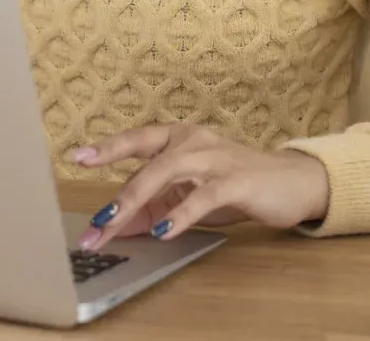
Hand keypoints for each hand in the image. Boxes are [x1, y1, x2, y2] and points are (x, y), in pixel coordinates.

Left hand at [73, 124, 329, 249]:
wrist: (293, 183)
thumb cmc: (235, 186)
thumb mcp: (189, 195)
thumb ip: (155, 206)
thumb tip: (115, 227)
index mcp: (179, 139)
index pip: (137, 140)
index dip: (108, 148)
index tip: (77, 157)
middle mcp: (193, 141)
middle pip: (147, 162)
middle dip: (117, 195)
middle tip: (95, 223)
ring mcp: (214, 158)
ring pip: (167, 172)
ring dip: (137, 199)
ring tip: (114, 223)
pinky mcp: (235, 181)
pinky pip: (202, 196)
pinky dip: (179, 214)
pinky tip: (162, 231)